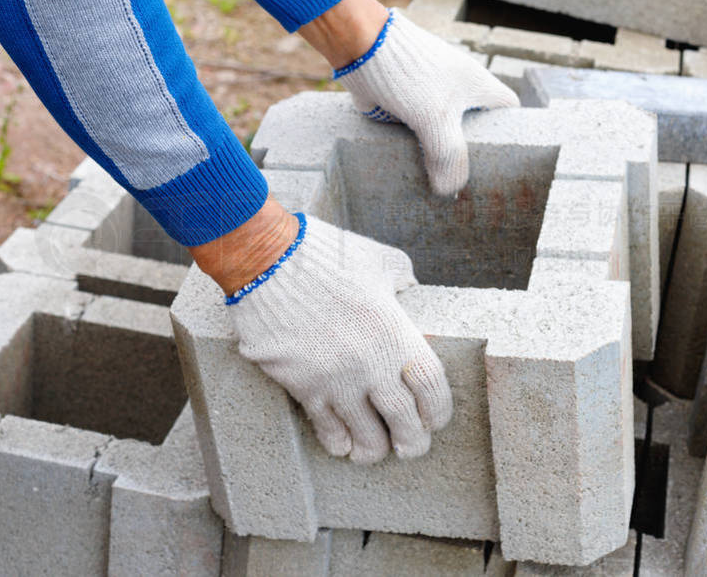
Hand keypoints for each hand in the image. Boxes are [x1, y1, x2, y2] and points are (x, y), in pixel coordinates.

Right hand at [224, 214, 452, 463]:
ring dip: (374, 450)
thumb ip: (403, 278)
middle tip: (411, 448)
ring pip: (365, 435)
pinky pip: (326, 427)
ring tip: (374, 453)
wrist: (267, 260)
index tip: (435, 420)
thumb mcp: (380, 260)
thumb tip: (410, 288)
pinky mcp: (302, 386)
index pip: (432, 388)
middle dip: (412, 442)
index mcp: (395, 333)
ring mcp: (336, 379)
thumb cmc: (325, 254)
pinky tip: (341, 445)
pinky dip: (337, 441)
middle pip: (404, 421)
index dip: (438, 411)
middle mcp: (370, 364)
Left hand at [299, 0, 518, 196]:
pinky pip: (414, 129)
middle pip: (473, 125)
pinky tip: (408, 165)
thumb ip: (448, 158)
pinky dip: (413, 145)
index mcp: (478, 84)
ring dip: (437, 152)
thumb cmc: (409, 75)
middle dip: (469, 151)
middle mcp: (457, 88)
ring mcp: (430, 94)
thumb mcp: (436, 121)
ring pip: (441, 130)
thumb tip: (448, 192)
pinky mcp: (404, 102)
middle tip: (465, 178)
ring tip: (436, 179)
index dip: (510, 131)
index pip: (508, 109)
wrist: (363, 46)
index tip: (503, 157)